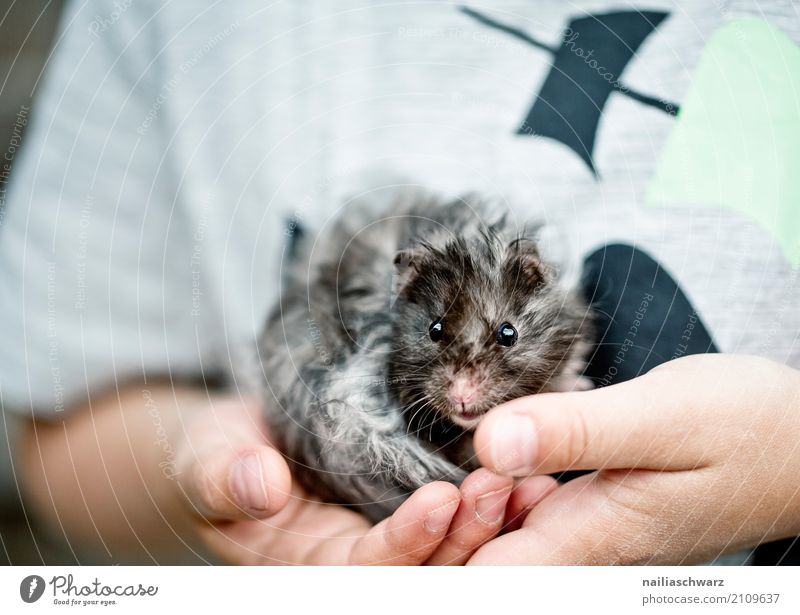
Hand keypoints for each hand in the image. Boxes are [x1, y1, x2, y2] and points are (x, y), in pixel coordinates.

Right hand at [176, 397, 521, 563]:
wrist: (249, 441)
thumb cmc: (223, 454)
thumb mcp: (210, 457)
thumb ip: (224, 473)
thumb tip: (259, 484)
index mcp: (309, 570)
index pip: (365, 574)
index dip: (403, 544)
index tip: (439, 499)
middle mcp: (357, 565)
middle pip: (423, 572)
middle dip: (465, 538)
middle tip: (500, 488)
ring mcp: (390, 540)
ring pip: (452, 553)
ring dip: (491, 524)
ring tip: (526, 483)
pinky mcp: (411, 510)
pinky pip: (460, 521)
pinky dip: (494, 506)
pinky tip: (525, 479)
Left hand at [468, 354, 799, 563]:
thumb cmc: (747, 428)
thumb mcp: (660, 416)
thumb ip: (576, 432)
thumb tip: (488, 443)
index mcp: (592, 539)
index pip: (490, 578)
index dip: (447, 548)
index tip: (441, 496)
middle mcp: (587, 550)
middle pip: (489, 564)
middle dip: (454, 526)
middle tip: (461, 467)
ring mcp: (595, 536)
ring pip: (508, 541)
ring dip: (479, 505)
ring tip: (487, 455)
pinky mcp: (602, 516)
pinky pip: (534, 519)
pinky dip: (509, 490)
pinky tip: (514, 453)